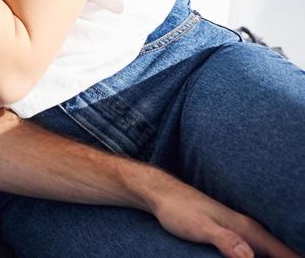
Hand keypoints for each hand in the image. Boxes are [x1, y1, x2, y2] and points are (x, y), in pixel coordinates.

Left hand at [141, 170, 296, 257]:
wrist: (161, 194)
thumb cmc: (178, 210)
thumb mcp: (200, 227)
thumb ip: (225, 240)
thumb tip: (250, 257)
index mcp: (249, 230)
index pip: (286, 253)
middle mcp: (250, 230)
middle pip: (281, 253)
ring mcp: (241, 231)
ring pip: (269, 252)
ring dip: (274, 257)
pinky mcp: (230, 234)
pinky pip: (256, 251)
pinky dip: (261, 257)